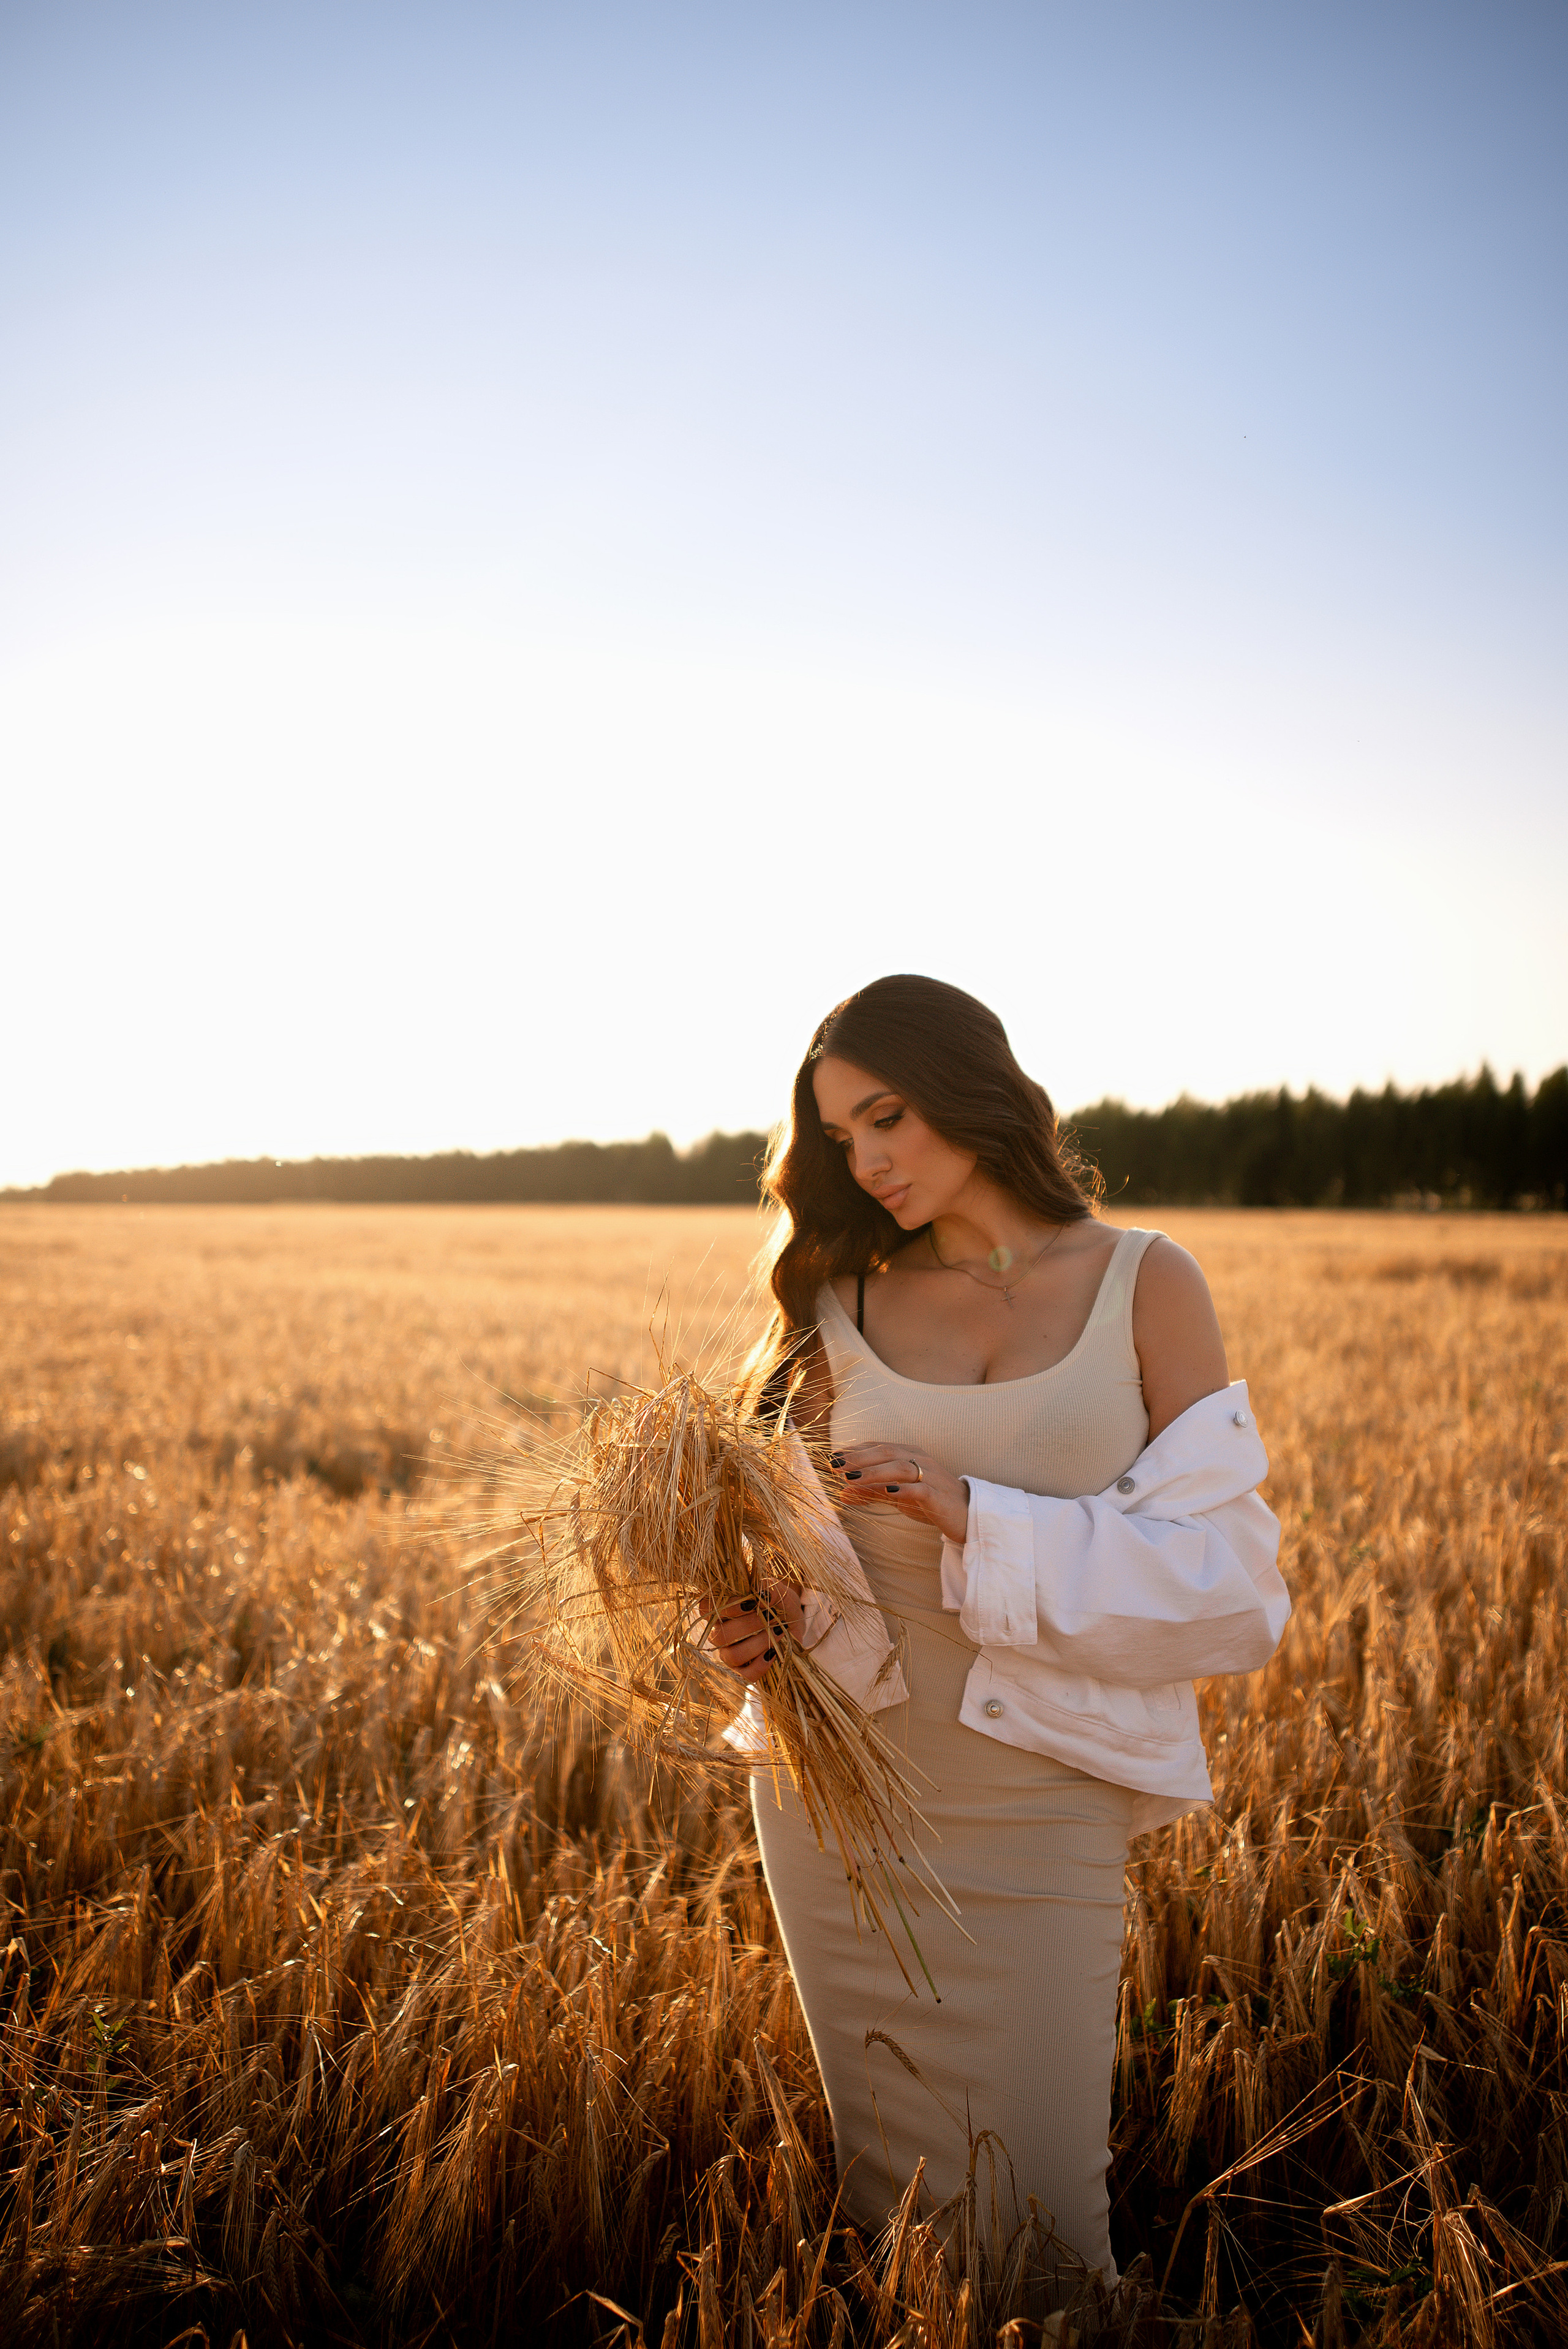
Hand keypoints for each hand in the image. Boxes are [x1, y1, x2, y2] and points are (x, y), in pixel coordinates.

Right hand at [708, 1581, 806, 1681]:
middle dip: (750, 1626)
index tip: (752, 1602)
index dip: (727, 1608)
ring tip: (778, 1632)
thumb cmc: (778, 1604)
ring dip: (759, 1644)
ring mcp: (727, 1654)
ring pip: (732, 1656)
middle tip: (772, 1617)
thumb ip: (769, 1588)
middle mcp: (718, 1632)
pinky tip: (773, 1653)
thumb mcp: (777, 1591)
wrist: (793, 1625)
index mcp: (719, 1609)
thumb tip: (762, 1593)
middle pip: (721, 1635)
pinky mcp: (740, 1672)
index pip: (705, 1609)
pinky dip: (759, 1666)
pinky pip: (742, 1676)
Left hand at [829, 1445, 968, 1543]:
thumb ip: (871, 1493)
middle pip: (886, 1453)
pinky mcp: (939, 1496)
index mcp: (910, 1455)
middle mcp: (920, 1460)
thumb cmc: (930, 1502)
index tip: (832, 1457)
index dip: (855, 1450)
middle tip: (835, 1464)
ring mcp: (931, 1476)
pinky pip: (920, 1490)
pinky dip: (903, 1490)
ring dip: (874, 1472)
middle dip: (859, 1457)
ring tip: (851, 1478)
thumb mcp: (897, 1496)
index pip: (879, 1447)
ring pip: (900, 1468)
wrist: (968, 1515)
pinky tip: (887, 1493)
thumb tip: (841, 1493)